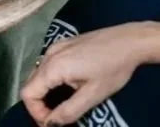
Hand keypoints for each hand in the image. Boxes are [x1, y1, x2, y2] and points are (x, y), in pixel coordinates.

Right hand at [20, 24, 143, 126]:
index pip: (28, 94)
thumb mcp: (92, 95)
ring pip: (39, 74)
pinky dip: (51, 80)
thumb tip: (50, 124)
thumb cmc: (113, 69)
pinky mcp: (65, 43)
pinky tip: (68, 86)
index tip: (53, 123)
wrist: (131, 41)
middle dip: (40, 104)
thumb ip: (68, 112)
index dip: (36, 113)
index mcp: (54, 66)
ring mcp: (56, 45)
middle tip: (58, 117)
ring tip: (63, 104)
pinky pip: (48, 64)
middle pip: (31, 83)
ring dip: (46, 92)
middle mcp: (50, 53)